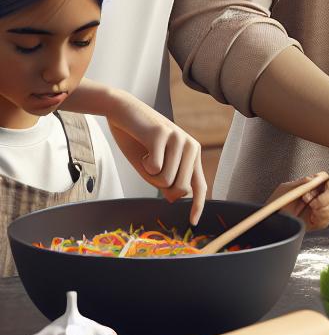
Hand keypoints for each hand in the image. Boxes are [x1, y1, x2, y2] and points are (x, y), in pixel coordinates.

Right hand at [102, 92, 206, 223]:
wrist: (123, 112)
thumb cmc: (139, 142)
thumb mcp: (153, 167)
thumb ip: (167, 181)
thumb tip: (178, 197)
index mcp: (192, 154)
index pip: (199, 185)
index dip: (198, 205)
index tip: (193, 222)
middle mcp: (191, 145)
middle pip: (180, 189)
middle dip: (161, 186)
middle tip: (151, 168)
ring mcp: (179, 138)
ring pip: (167, 180)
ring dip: (150, 175)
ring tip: (147, 156)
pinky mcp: (163, 134)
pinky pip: (155, 168)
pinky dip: (143, 165)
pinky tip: (142, 149)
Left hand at [269, 175, 328, 229]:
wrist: (271, 225)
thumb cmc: (275, 207)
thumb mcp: (284, 191)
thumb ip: (299, 183)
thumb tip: (313, 179)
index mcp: (309, 184)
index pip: (324, 177)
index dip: (324, 182)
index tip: (314, 189)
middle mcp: (317, 194)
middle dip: (327, 197)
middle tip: (314, 203)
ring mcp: (320, 208)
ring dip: (325, 209)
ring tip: (313, 212)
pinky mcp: (319, 221)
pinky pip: (328, 219)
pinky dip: (322, 219)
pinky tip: (313, 219)